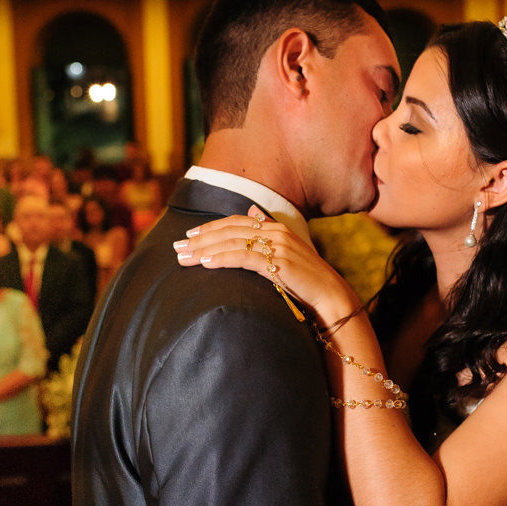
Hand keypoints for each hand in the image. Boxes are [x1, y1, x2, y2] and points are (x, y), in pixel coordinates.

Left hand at [174, 206, 360, 325]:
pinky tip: (205, 263)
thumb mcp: (286, 250)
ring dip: (204, 250)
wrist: (330, 295)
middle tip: (177, 247)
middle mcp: (275, 232)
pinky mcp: (278, 262)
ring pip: (232, 243)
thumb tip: (252, 210)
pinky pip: (243, 257)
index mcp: (275, 227)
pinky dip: (221, 259)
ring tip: (183, 258)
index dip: (210, 227)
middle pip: (229, 231)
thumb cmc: (305, 278)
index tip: (189, 235)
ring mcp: (278, 246)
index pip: (236, 222)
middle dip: (200, 239)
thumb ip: (267, 231)